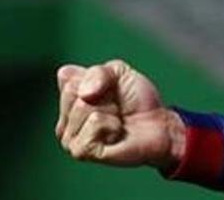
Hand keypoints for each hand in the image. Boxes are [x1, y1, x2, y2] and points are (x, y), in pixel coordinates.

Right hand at [55, 59, 185, 168]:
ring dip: (110, 110)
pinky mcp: (82, 152)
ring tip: (116, 121)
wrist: (158, 125)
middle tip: (116, 107)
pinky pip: (94, 122)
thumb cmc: (137, 100)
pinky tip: (116, 133)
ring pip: (83, 106)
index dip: (98, 77)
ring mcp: (70, 138)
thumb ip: (97, 72)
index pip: (67, 76)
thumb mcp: (118, 72)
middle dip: (103, 94)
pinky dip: (111, 123)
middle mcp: (64, 120)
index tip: (110, 89)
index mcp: (68, 100)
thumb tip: (84, 94)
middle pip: (73, 91)